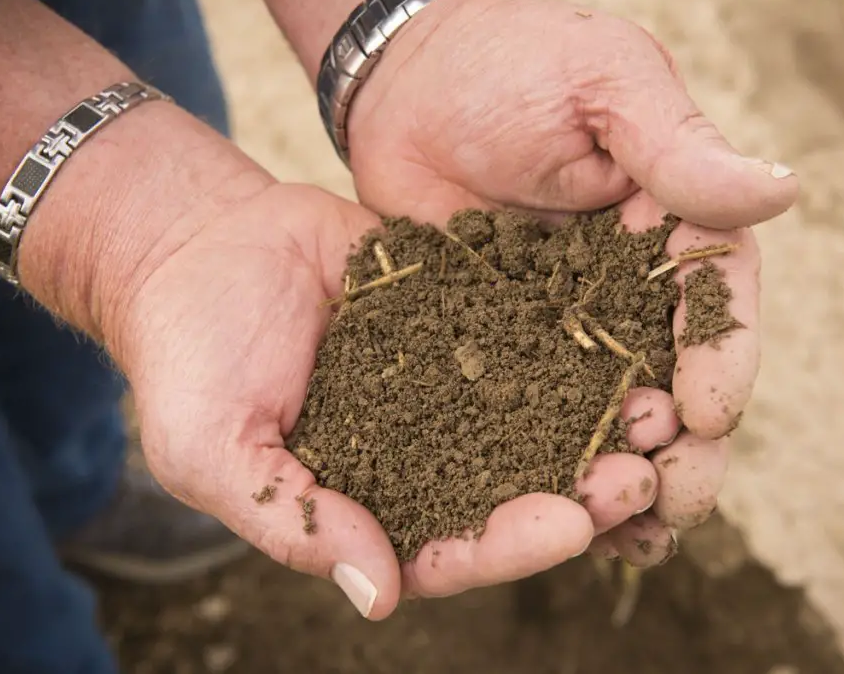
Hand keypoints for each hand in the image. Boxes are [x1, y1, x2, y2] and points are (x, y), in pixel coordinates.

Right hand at [110, 183, 678, 615]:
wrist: (200, 249)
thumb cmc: (191, 360)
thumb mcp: (214, 449)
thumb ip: (294, 520)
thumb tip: (379, 595)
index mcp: (372, 506)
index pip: (453, 548)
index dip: (511, 544)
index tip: (568, 525)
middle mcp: (425, 455)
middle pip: (516, 489)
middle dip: (581, 490)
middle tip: (639, 473)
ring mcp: (451, 386)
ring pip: (537, 416)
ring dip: (594, 421)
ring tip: (652, 409)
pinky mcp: (465, 318)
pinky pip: (527, 333)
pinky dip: (573, 340)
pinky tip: (622, 332)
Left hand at [344, 0, 786, 561]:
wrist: (410, 81)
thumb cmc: (516, 63)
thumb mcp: (607, 86)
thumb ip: (679, 148)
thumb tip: (784, 192)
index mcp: (672, 227)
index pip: (715, 305)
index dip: (723, 362)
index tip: (707, 411)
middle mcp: (626, 290)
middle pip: (672, 379)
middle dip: (679, 444)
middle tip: (669, 495)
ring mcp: (563, 328)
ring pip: (608, 416)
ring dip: (625, 477)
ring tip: (630, 536)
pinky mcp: (500, 351)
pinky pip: (533, 419)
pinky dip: (550, 469)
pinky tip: (558, 523)